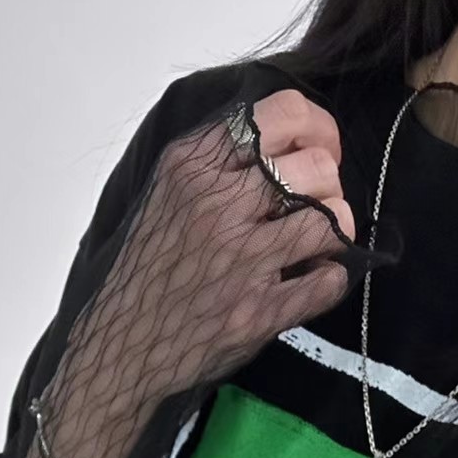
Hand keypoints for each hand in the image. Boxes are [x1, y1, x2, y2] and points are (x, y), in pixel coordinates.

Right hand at [80, 85, 358, 401]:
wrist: (122, 345)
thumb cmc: (151, 266)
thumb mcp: (170, 190)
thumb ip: (222, 159)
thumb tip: (296, 143)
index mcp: (193, 164)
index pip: (286, 112)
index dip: (319, 129)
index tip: (322, 151)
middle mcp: (217, 205)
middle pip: (318, 166)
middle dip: (328, 186)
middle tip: (315, 207)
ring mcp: (241, 260)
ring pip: (333, 219)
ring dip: (334, 231)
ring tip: (313, 245)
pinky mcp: (258, 311)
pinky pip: (329, 280)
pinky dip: (329, 278)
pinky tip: (308, 280)